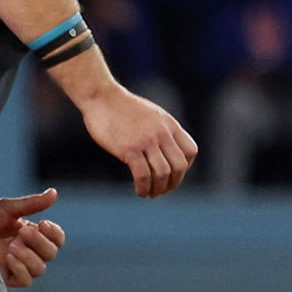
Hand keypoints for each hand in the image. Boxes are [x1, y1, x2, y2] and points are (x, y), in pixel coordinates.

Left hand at [0, 189, 65, 287]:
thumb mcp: (7, 208)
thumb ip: (31, 203)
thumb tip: (54, 193)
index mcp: (33, 235)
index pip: (57, 240)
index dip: (55, 234)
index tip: (43, 223)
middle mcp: (29, 251)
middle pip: (51, 254)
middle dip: (40, 242)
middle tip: (22, 231)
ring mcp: (19, 266)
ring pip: (40, 268)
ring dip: (30, 255)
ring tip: (12, 245)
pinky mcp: (7, 277)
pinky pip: (25, 280)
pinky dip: (21, 269)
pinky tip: (9, 257)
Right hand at [78, 85, 197, 196]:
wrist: (101, 97)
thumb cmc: (123, 108)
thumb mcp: (152, 115)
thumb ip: (163, 131)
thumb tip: (167, 151)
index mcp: (170, 124)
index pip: (190, 151)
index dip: (186, 167)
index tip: (173, 174)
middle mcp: (161, 133)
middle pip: (179, 166)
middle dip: (173, 183)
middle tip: (163, 190)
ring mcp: (146, 141)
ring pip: (162, 174)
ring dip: (158, 189)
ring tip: (150, 194)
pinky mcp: (129, 149)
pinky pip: (143, 175)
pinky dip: (143, 188)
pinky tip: (139, 191)